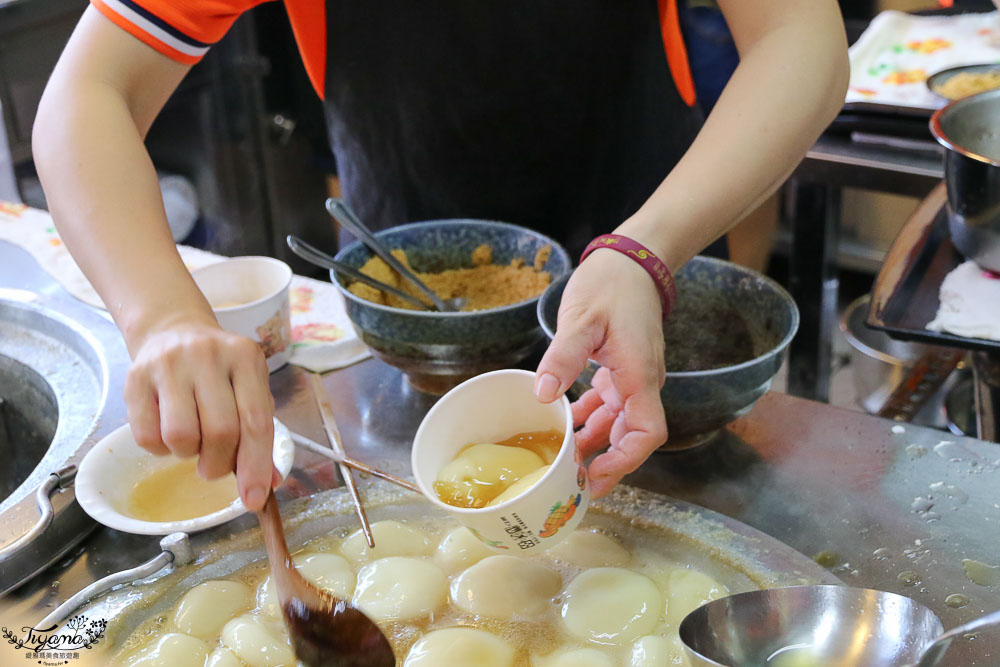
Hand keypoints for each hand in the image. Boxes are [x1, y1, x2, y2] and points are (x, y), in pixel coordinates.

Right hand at [124, 317, 277, 510]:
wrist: (173, 330)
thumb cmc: (219, 371)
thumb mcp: (248, 389)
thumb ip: (259, 435)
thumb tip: (268, 486)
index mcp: (245, 358)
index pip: (256, 420)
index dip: (256, 466)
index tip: (254, 499)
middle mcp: (208, 356)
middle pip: (220, 431)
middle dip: (219, 464)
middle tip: (215, 466)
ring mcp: (168, 364)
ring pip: (181, 436)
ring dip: (188, 454)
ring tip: (192, 441)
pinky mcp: (135, 378)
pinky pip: (147, 436)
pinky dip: (160, 449)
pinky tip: (167, 431)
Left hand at [535, 250, 667, 496]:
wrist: (631, 259)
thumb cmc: (612, 284)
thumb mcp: (582, 319)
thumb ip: (563, 357)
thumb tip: (543, 394)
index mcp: (638, 375)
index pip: (647, 433)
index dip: (625, 461)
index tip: (596, 477)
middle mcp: (640, 382)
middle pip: (632, 436)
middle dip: (605, 462)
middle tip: (571, 483)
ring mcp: (631, 377)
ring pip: (617, 423)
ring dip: (594, 443)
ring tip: (564, 463)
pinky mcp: (619, 369)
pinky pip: (608, 405)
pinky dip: (589, 420)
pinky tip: (566, 427)